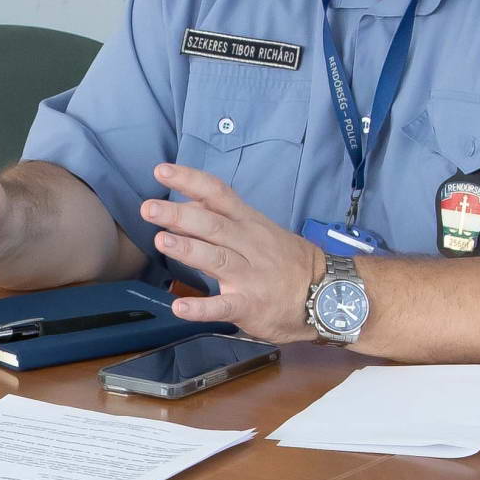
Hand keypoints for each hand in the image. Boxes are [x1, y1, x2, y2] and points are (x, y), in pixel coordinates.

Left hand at [141, 163, 323, 341]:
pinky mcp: (250, 306)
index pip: (217, 194)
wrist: (330, 293)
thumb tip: (188, 205)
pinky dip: (201, 308)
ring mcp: (250, 276)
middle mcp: (248, 245)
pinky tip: (180, 307)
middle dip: (179, 215)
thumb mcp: (261, 231)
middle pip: (212, 224)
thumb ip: (225, 220)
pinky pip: (223, 307)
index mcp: (249, 223)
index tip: (161, 171)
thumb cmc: (289, 263)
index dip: (189, 180)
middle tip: (149, 209)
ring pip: (216, 258)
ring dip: (188, 249)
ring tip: (162, 241)